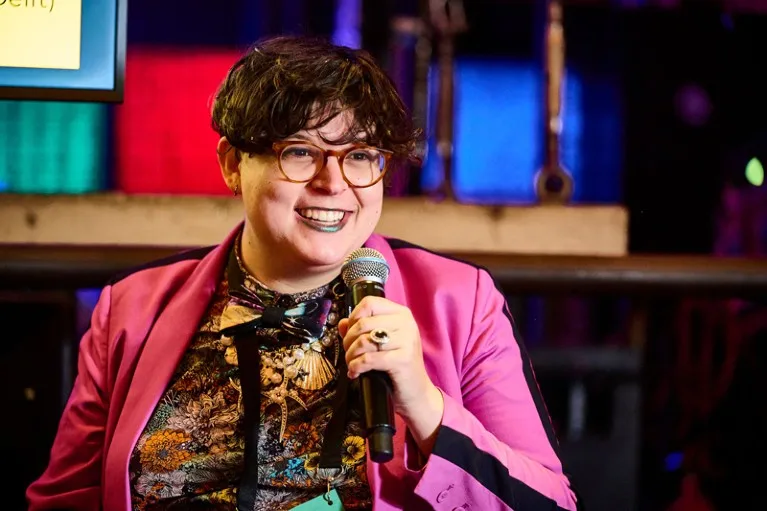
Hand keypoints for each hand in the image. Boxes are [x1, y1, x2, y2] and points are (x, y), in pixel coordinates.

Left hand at [339, 296, 443, 454]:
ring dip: (350, 355)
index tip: (350, 333)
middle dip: (348, 340)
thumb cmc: (396, 366)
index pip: (370, 302)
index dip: (354, 317)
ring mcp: (406, 340)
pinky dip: (356, 367)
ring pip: (364, 341)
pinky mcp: (403, 359)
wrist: (416, 393)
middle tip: (348, 353)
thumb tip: (342, 323)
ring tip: (351, 364)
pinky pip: (368, 359)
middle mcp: (406, 323)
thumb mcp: (379, 344)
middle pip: (363, 322)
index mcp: (401, 314)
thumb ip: (361, 330)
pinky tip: (355, 373)